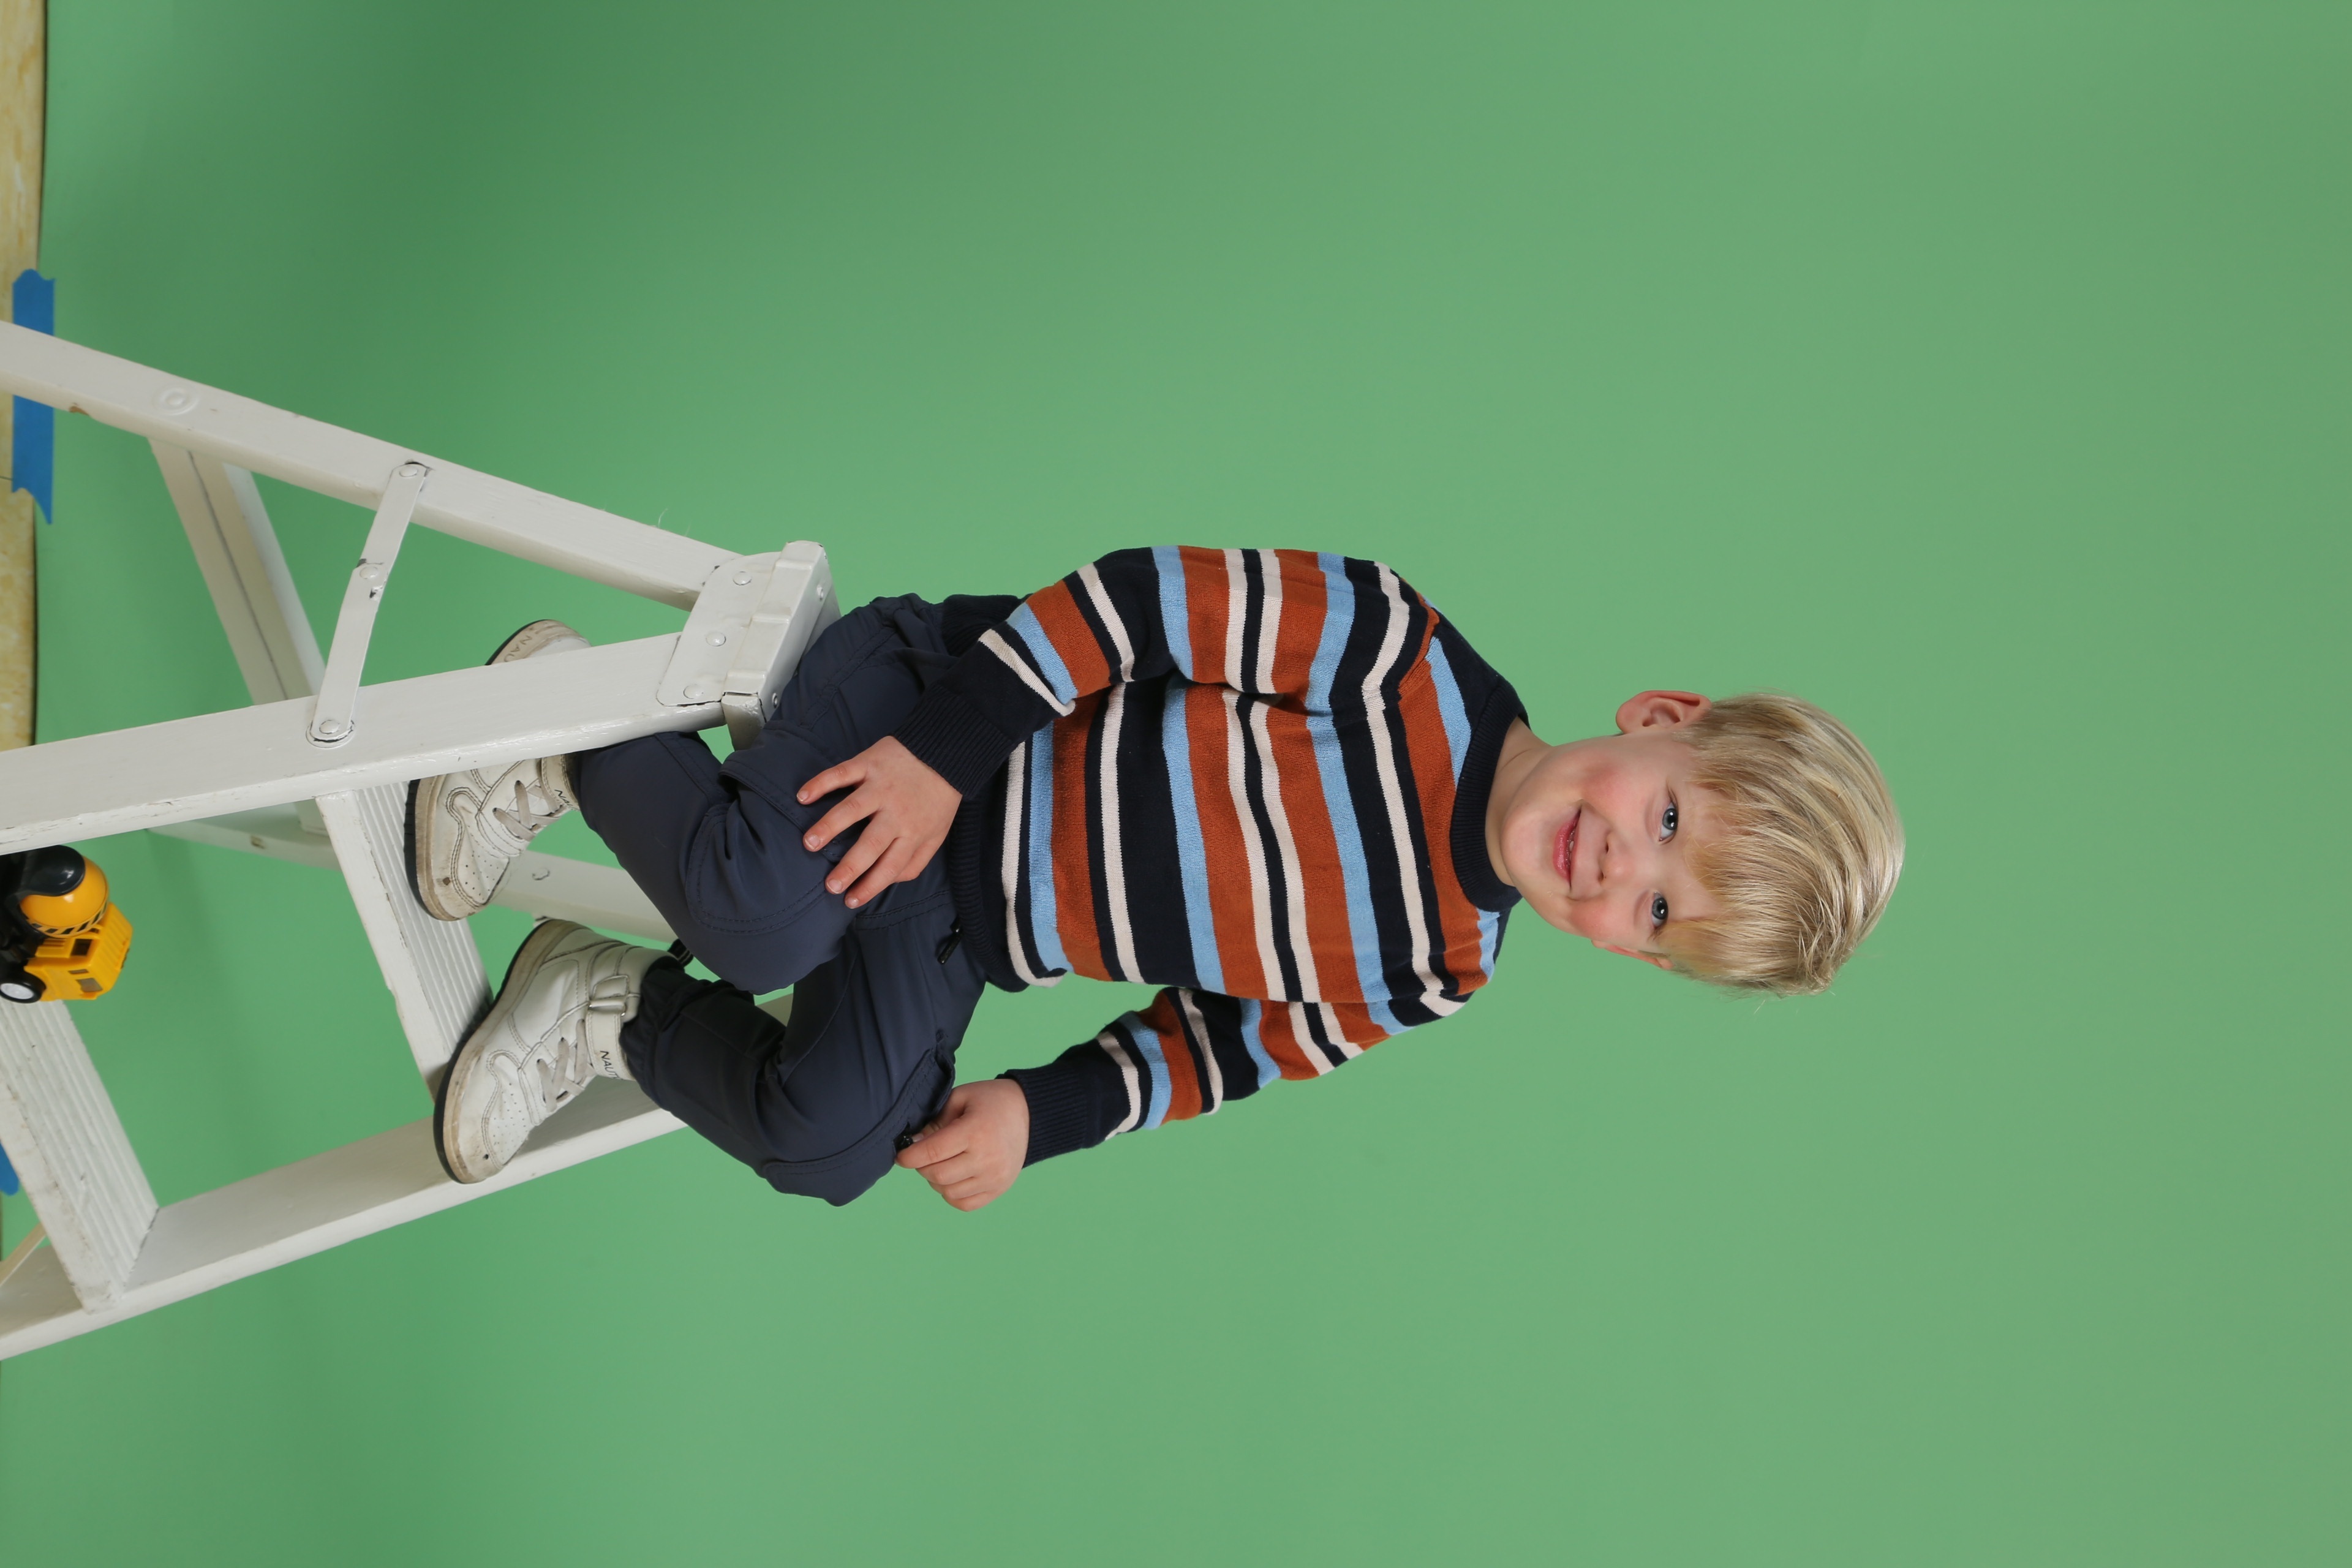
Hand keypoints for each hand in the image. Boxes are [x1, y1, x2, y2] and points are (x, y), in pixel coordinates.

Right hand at [796, 736, 960, 907]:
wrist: (945, 754)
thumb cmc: (937, 799)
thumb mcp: (937, 835)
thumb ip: (915, 861)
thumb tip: (889, 881)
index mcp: (914, 832)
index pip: (891, 866)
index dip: (871, 886)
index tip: (850, 901)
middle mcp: (897, 812)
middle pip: (871, 843)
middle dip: (850, 867)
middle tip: (829, 885)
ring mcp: (882, 786)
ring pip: (852, 809)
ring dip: (829, 826)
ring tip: (809, 843)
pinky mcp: (870, 763)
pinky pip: (841, 773)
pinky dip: (820, 783)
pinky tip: (803, 797)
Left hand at [896, 1079, 1029, 1210]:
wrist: (1030, 1112)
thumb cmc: (990, 1101)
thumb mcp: (960, 1098)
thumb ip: (935, 1121)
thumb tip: (913, 1144)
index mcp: (975, 1131)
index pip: (932, 1152)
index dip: (909, 1156)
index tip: (901, 1155)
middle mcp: (987, 1158)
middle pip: (937, 1175)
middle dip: (922, 1167)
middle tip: (923, 1156)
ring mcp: (995, 1177)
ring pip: (948, 1192)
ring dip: (937, 1181)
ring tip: (942, 1163)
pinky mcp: (999, 1189)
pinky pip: (964, 1204)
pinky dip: (952, 1194)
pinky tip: (954, 1177)